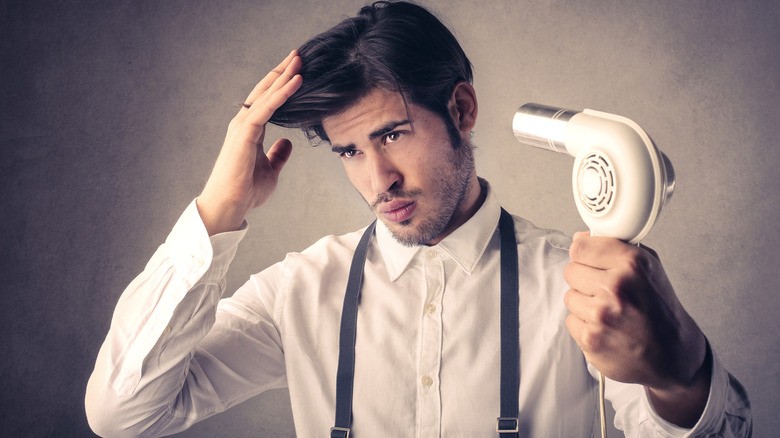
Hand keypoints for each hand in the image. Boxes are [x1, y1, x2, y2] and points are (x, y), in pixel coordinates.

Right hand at [197, 50, 302, 234]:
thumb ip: (278, 154)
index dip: (282, 84)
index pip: (268, 100)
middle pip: (266, 90)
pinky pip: (267, 107)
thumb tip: (287, 143)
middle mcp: (245, 123)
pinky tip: (296, 81)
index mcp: (251, 130)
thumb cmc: (246, 191)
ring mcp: (243, 126)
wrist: (231, 204)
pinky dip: (283, 93)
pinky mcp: (245, 132)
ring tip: (299, 59)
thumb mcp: (271, 170)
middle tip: (298, 54)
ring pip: (266, 94)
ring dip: (283, 76)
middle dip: (282, 71)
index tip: (297, 71)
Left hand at [563, 232, 709, 425]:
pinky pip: (571, 320)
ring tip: (609, 311)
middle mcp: (616, 287)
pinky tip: (606, 328)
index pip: (580, 247)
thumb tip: (579, 238)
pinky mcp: (591, 338)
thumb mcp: (649, 268)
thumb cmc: (660, 311)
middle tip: (605, 291)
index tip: (591, 260)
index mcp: (632, 264)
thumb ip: (615, 247)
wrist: (673, 355)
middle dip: (585, 280)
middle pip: (571, 271)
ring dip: (584, 304)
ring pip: (569, 296)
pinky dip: (585, 325)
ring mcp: (602, 314)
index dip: (585, 254)